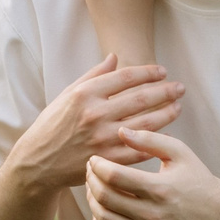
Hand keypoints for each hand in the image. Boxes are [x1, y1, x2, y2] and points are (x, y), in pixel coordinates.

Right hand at [8, 56, 185, 195]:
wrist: (38, 162)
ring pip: (145, 123)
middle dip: (165, 91)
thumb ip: (92, 75)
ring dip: (166, 114)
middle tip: (180, 88)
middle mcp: (95, 114)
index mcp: (85, 94)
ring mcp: (103, 139)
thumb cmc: (52, 125)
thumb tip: (115, 57)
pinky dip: (155, 141)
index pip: (126, 77)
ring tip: (178, 107)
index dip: (149, 72)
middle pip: (141, 98)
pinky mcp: (108, 160)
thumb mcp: (67, 95)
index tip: (163, 72)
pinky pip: (139, 149)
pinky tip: (167, 134)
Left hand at [84, 127, 219, 219]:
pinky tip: (101, 212)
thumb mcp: (179, 152)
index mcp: (159, 188)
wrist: (217, 215)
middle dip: (91, 180)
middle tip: (90, 170)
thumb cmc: (197, 179)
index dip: (97, 165)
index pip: (114, 177)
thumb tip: (121, 131)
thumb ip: (149, 139)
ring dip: (91, 201)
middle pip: (105, 198)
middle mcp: (153, 214)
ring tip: (94, 187)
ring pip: (104, 219)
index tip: (94, 158)